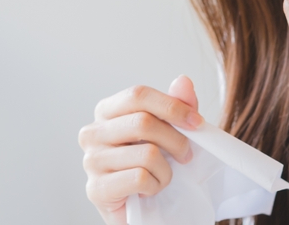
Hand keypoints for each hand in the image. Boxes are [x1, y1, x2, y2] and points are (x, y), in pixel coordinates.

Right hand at [79, 76, 203, 224]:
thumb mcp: (168, 131)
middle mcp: (93, 132)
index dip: (172, 106)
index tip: (197, 122)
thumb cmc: (151, 165)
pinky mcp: (96, 189)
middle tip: (187, 156)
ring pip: (146, 153)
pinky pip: (140, 178)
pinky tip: (149, 190)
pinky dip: (155, 186)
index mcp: (107, 111)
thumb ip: (176, 106)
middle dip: (176, 140)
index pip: (138, 95)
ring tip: (162, 176)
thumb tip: (183, 81)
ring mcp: (91, 161)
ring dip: (167, 170)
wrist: (140, 208)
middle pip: (143, 122)